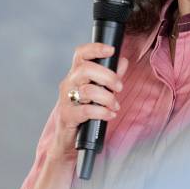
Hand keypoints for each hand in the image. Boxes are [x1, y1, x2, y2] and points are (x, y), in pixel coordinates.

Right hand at [48, 43, 129, 162]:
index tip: (112, 50)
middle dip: (107, 76)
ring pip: (87, 90)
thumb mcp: (99, 92)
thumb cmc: (84, 113)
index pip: (81, 54)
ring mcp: (66, 100)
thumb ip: (110, 76)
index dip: (95, 48)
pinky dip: (102, 112)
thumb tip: (123, 61)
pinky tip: (110, 115)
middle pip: (85, 69)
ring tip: (115, 106)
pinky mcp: (67, 116)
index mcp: (76, 75)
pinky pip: (85, 111)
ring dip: (107, 98)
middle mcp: (68, 84)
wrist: (68, 140)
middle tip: (119, 87)